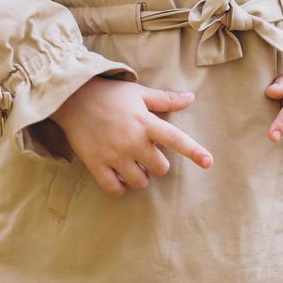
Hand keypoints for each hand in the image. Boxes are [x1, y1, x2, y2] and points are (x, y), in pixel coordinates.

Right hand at [49, 78, 212, 195]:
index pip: (176, 138)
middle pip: (160, 168)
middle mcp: (133, 141)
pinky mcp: (97, 165)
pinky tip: (118, 174)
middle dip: (157, 162)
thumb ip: (165, 100)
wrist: (72, 98)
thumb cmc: (110, 94)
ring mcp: (114, 155)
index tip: (209, 162)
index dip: (194, 151)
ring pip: (141, 182)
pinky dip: (120, 186)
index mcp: (145, 122)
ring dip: (140, 175)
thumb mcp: (139, 93)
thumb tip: (191, 97)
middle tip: (145, 150)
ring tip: (132, 161)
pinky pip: (115, 189)